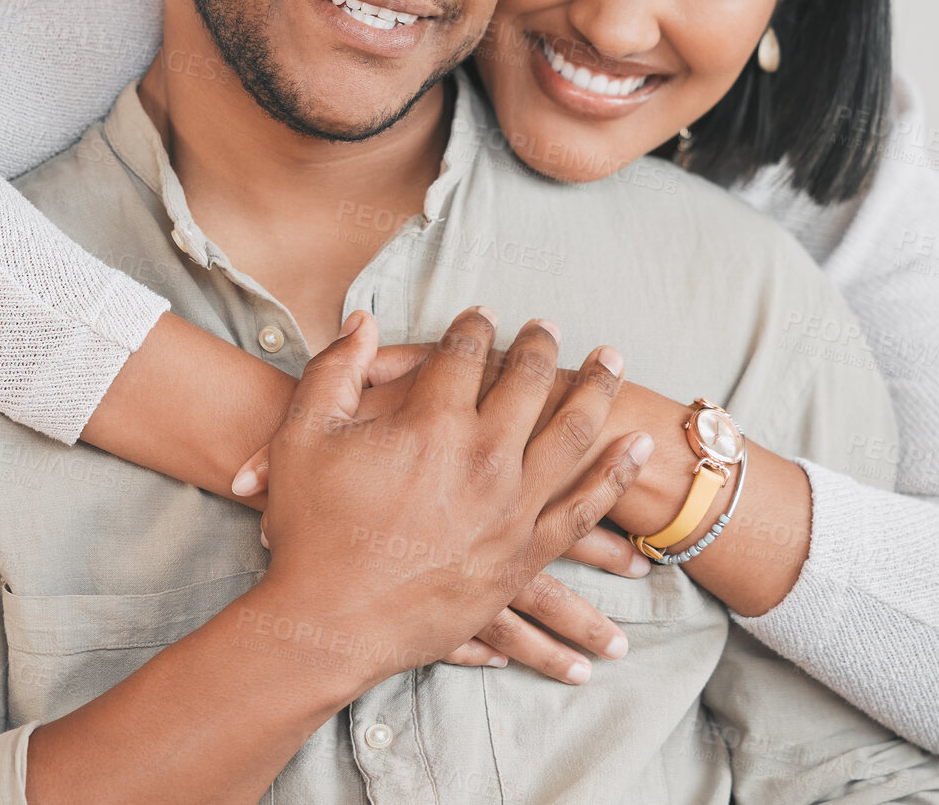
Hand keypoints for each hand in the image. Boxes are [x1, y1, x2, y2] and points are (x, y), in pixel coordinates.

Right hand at [256, 307, 651, 687]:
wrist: (326, 623)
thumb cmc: (310, 527)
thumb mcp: (304, 434)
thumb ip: (336, 368)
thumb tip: (363, 320)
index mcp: (432, 423)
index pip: (464, 354)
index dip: (472, 327)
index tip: (482, 315)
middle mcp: (483, 460)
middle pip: (529, 384)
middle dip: (541, 346)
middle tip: (550, 326)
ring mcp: (510, 512)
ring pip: (573, 438)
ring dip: (597, 393)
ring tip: (616, 364)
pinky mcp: (521, 558)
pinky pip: (581, 512)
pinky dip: (613, 478)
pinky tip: (635, 449)